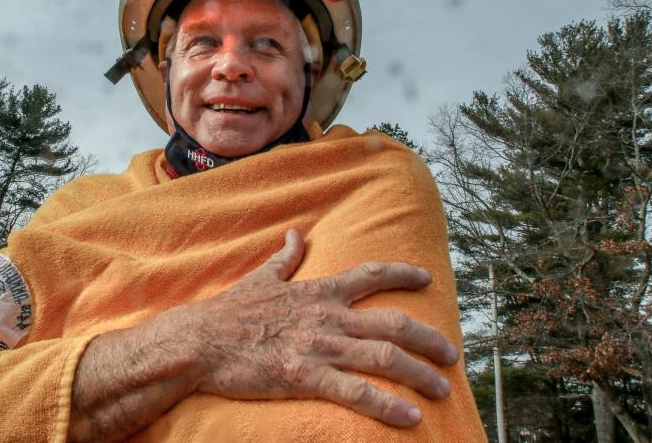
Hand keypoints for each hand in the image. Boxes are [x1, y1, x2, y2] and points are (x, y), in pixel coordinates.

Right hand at [183, 229, 458, 427]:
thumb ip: (284, 258)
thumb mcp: (261, 278)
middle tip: (451, 355)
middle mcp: (328, 317)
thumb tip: (295, 235)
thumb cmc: (229, 312)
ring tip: (442, 389)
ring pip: (384, 357)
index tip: (427, 277)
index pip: (371, 274)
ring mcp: (319, 347)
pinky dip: (387, 405)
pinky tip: (410, 417)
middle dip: (428, 339)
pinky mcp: (305, 377)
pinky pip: (356, 392)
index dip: (403, 274)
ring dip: (419, 373)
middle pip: (392, 323)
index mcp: (318, 292)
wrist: (199, 340)